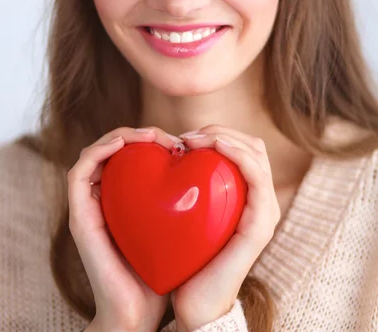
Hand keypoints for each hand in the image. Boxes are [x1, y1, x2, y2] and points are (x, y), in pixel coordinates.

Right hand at [67, 126, 177, 331]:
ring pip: (94, 153)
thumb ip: (183, 199)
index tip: (180, 143)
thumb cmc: (163, 270)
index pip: (129, 156)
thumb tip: (211, 170)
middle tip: (168, 138)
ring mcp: (87, 206)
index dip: (150, 139)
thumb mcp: (178, 225)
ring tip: (149, 136)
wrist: (139, 312)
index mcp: (123, 199)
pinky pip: (79, 172)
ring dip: (120, 136)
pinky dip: (99, 151)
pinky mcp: (79, 216)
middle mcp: (102, 198)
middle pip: (111, 149)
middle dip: (138, 134)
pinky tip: (124, 145)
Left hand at [169, 125, 280, 331]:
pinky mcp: (259, 226)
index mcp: (248, 197)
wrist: (194, 305)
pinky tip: (215, 146)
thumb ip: (190, 188)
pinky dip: (238, 154)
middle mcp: (262, 201)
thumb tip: (170, 155)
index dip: (218, 133)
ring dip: (225, 137)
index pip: (244, 147)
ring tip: (195, 139)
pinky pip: (256, 177)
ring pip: (256, 153)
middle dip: (220, 131)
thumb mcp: (189, 215)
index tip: (185, 138)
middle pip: (252, 145)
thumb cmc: (188, 259)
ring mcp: (264, 213)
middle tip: (187, 137)